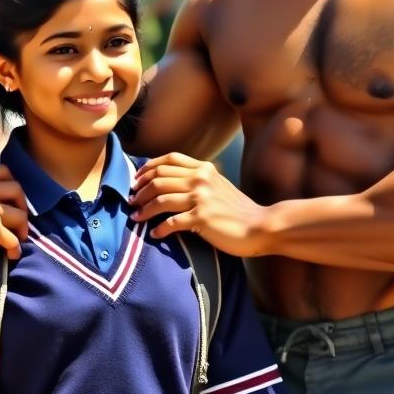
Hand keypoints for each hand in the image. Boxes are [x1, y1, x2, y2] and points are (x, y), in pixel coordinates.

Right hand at [0, 166, 27, 271]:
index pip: (2, 171)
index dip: (11, 183)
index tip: (11, 197)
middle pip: (16, 189)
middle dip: (23, 204)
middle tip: (20, 217)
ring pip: (19, 214)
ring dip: (23, 227)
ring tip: (20, 237)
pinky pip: (13, 239)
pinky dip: (15, 248)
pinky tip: (12, 254)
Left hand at [130, 152, 266, 253]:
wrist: (261, 226)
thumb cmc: (239, 210)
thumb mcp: (219, 185)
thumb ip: (198, 179)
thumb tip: (169, 183)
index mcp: (204, 168)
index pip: (168, 160)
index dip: (148, 168)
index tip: (136, 180)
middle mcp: (201, 179)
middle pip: (159, 178)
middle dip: (140, 190)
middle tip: (132, 201)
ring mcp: (201, 198)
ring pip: (160, 199)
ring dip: (144, 209)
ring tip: (136, 217)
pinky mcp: (201, 218)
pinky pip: (171, 222)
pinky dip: (159, 228)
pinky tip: (155, 234)